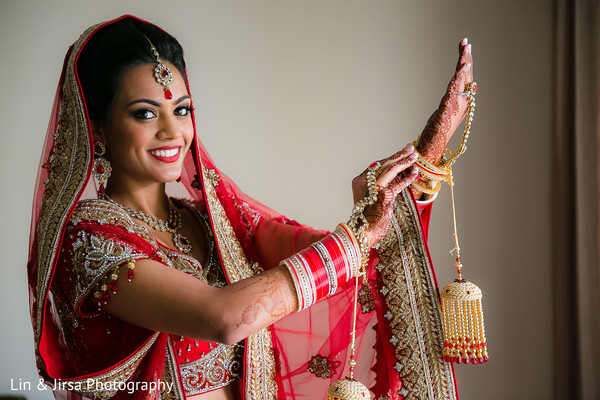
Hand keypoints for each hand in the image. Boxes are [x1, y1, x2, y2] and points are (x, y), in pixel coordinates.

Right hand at [351, 145, 417, 246]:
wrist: (363, 232)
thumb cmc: (366, 218)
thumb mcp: (369, 198)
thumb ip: (378, 186)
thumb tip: (394, 177)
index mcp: (358, 181)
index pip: (376, 165)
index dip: (389, 159)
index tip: (399, 154)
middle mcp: (364, 182)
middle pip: (384, 163)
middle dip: (398, 155)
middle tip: (409, 149)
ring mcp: (373, 188)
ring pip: (391, 169)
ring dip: (405, 162)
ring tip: (414, 157)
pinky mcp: (384, 195)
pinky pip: (398, 184)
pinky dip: (408, 178)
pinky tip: (415, 173)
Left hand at [417, 38, 473, 163]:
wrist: (433, 146)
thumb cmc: (436, 134)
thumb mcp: (443, 114)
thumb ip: (449, 103)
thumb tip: (451, 94)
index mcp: (462, 102)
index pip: (465, 79)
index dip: (466, 64)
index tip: (466, 50)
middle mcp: (463, 102)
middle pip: (466, 75)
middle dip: (466, 57)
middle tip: (466, 42)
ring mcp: (457, 104)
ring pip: (462, 79)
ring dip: (464, 62)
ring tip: (466, 47)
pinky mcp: (449, 106)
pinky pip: (456, 87)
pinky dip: (460, 75)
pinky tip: (463, 65)